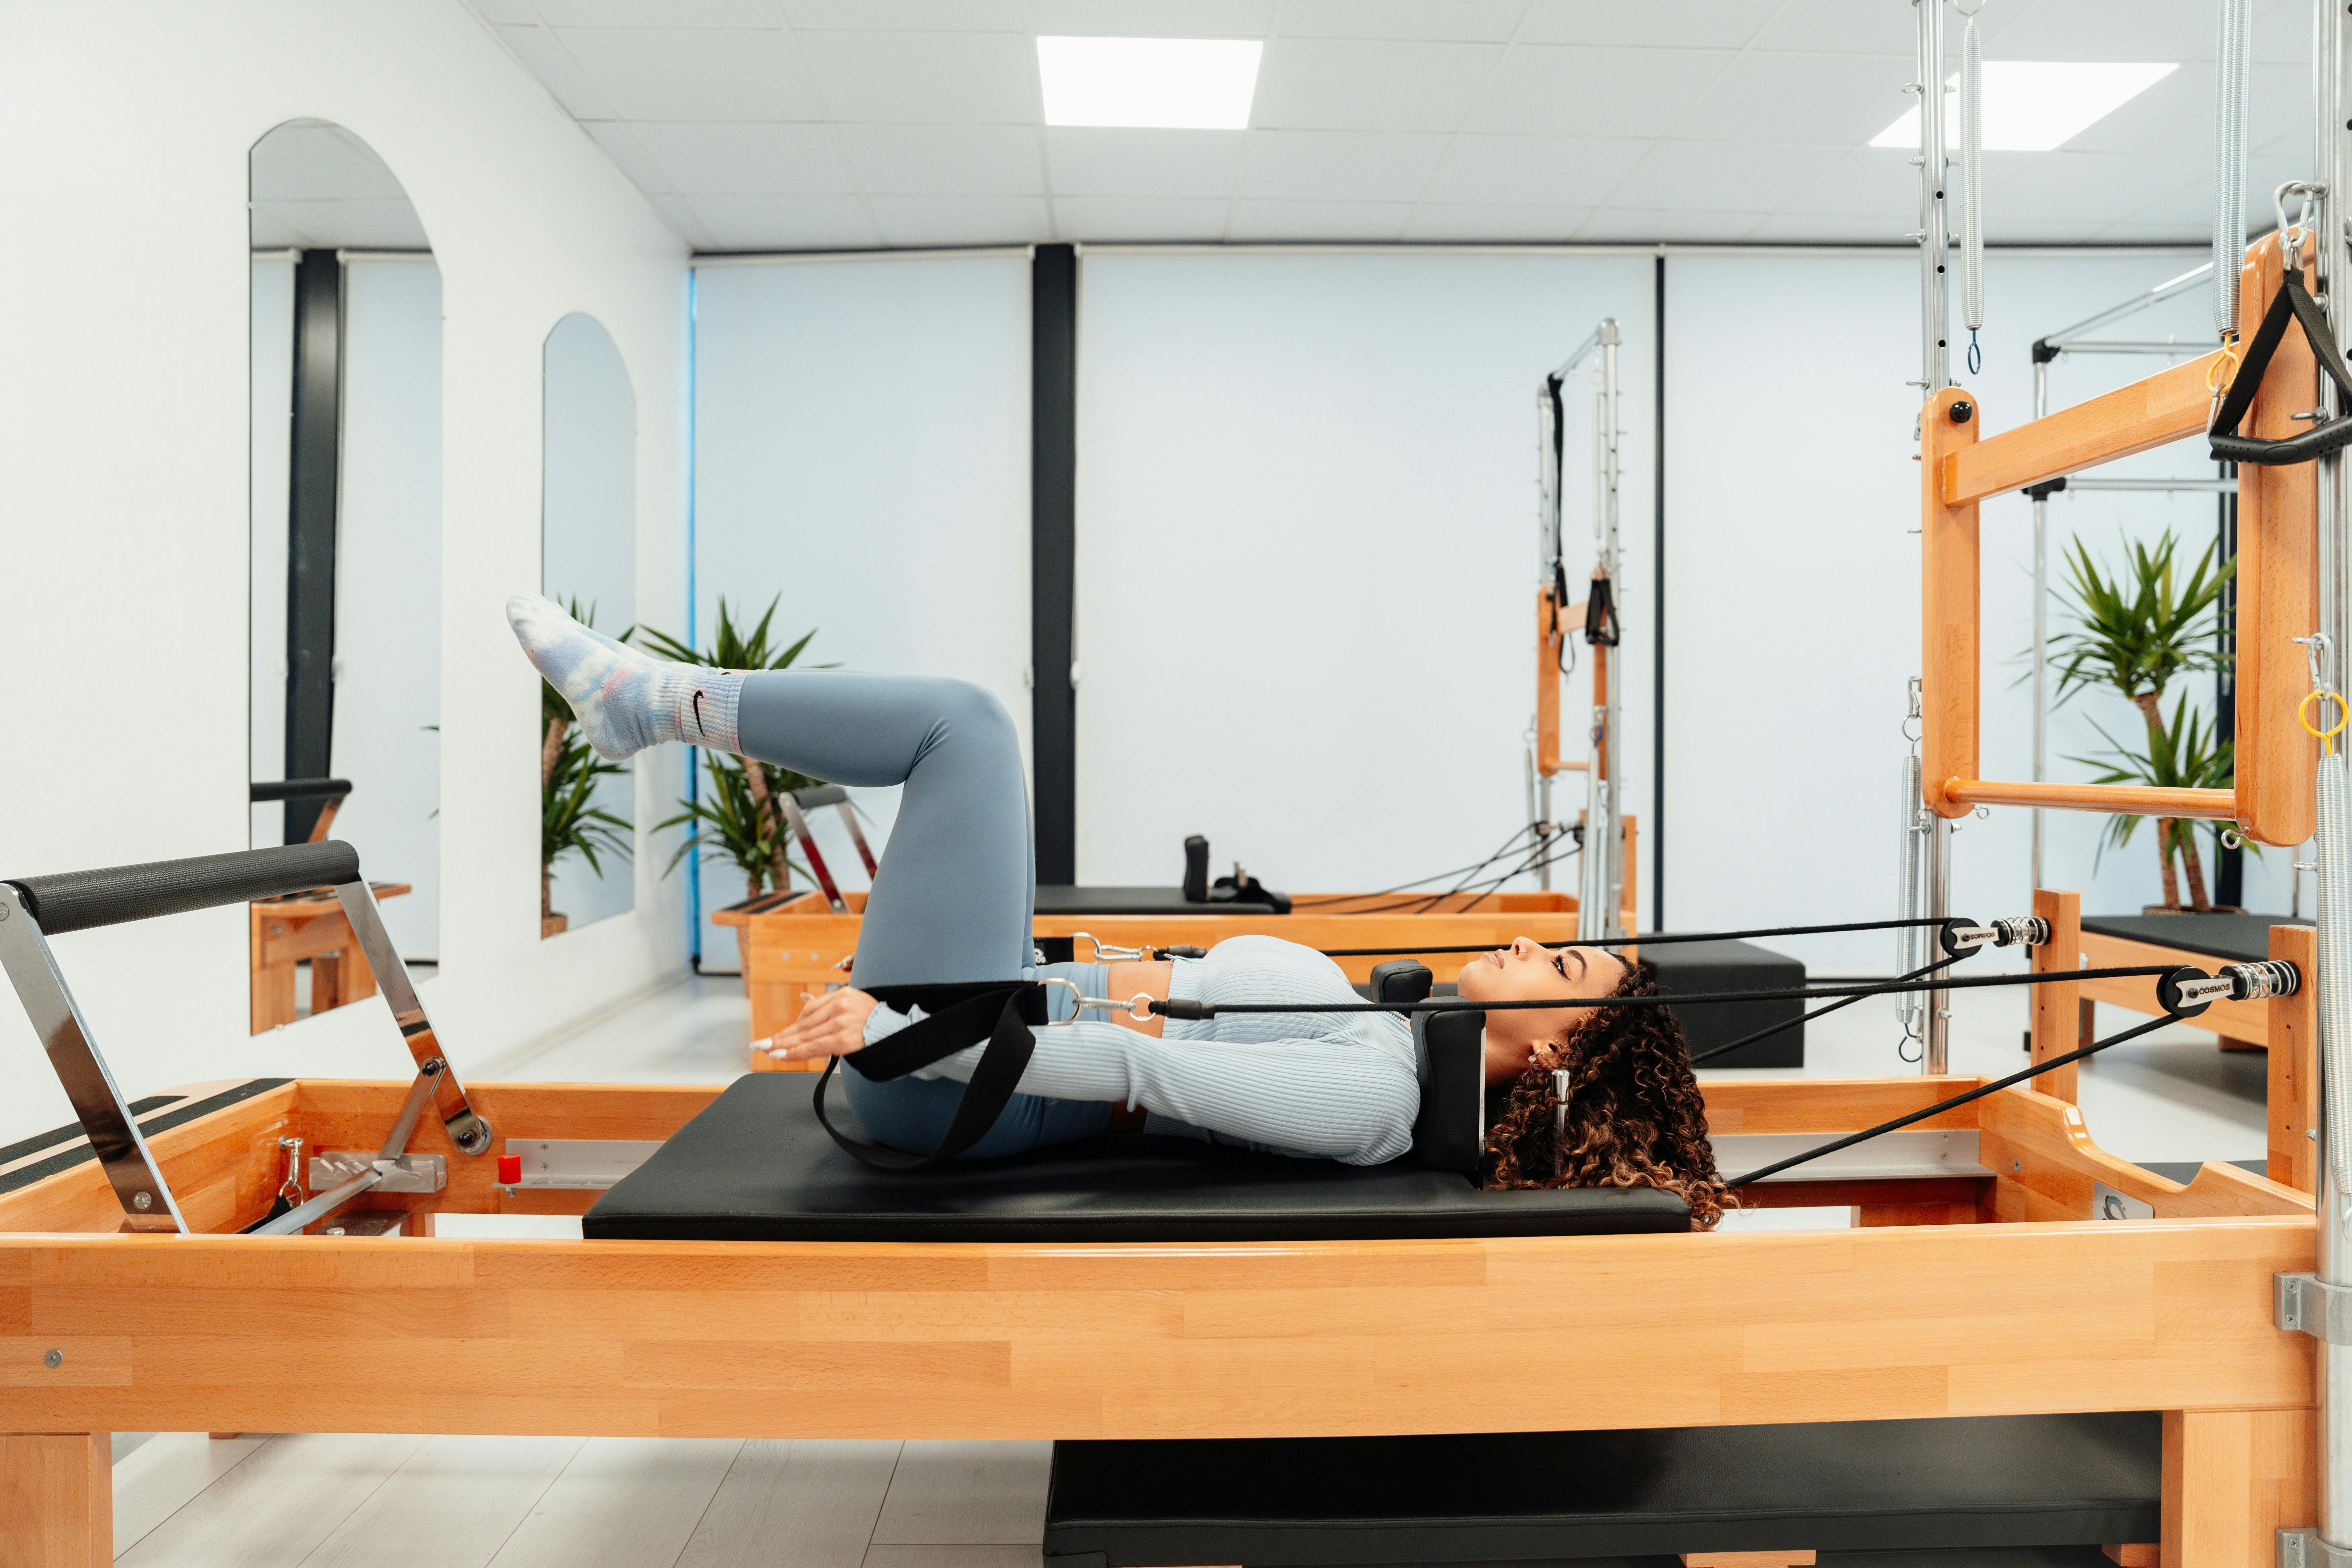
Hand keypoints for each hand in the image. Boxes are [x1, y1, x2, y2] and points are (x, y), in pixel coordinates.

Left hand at [761, 987, 880, 1063]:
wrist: (896, 1032)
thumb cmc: (875, 1022)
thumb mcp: (853, 1003)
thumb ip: (826, 1003)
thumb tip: (803, 998)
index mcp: (843, 994)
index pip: (810, 1010)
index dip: (794, 1025)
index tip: (780, 1035)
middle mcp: (840, 1005)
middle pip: (804, 1023)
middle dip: (781, 1036)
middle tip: (762, 1044)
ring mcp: (841, 1022)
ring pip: (806, 1036)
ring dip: (784, 1045)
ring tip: (768, 1051)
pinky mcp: (843, 1039)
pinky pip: (814, 1046)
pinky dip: (796, 1052)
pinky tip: (783, 1055)